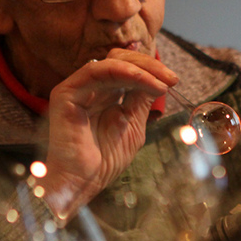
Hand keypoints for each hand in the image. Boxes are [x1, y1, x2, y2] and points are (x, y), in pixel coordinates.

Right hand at [42, 49, 176, 220]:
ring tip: (162, 83)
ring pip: (112, 61)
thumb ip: (142, 99)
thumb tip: (159, 79)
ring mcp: (77, 87)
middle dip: (150, 65)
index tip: (173, 80)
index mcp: (105, 93)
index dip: (152, 70)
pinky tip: (145, 82)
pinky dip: (125, 72)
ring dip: (142, 69)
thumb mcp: (134, 124)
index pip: (128, 68)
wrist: (82, 182)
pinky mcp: (66, 92)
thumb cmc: (105, 159)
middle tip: (171, 78)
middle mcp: (91, 87)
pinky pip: (97, 71)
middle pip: (121, 59)